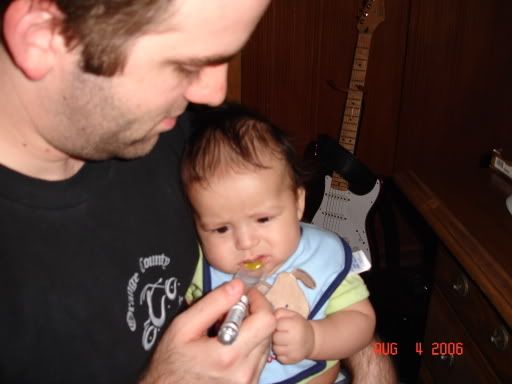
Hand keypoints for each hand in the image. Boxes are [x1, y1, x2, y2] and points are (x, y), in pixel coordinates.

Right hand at [140, 280, 275, 383]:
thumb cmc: (170, 361)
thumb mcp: (183, 327)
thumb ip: (213, 303)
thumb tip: (239, 285)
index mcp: (229, 354)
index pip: (267, 320)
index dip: (259, 301)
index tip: (245, 295)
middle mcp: (245, 372)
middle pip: (269, 332)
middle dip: (254, 315)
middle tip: (232, 312)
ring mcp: (248, 383)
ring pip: (265, 345)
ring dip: (252, 332)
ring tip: (227, 332)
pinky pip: (259, 360)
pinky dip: (249, 348)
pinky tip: (229, 348)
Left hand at [272, 308, 314, 364]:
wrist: (313, 340)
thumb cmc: (298, 324)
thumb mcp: (291, 314)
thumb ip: (279, 313)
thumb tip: (268, 318)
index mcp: (295, 325)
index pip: (276, 325)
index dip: (275, 324)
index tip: (279, 325)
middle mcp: (295, 339)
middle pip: (274, 338)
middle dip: (275, 335)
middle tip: (280, 334)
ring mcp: (294, 351)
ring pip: (275, 349)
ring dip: (276, 345)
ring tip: (283, 341)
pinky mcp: (293, 360)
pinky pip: (279, 358)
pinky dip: (280, 354)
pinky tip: (285, 349)